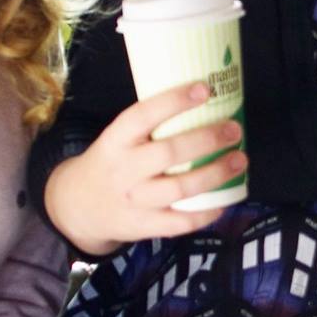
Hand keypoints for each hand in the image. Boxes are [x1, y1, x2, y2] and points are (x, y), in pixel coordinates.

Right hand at [44, 82, 246, 255]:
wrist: (77, 207)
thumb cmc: (110, 163)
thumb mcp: (116, 140)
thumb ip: (147, 127)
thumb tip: (202, 101)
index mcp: (115, 141)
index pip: (142, 115)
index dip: (173, 101)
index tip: (204, 89)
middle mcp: (124, 170)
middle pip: (169, 153)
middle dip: (207, 140)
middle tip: (234, 130)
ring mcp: (135, 201)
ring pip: (180, 189)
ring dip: (215, 174)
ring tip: (239, 160)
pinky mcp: (144, 226)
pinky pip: (180, 222)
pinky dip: (206, 213)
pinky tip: (225, 200)